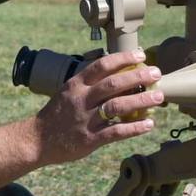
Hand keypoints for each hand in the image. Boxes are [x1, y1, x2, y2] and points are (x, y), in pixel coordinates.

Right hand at [33, 49, 162, 165]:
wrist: (37, 140)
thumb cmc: (57, 115)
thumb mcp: (68, 93)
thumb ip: (89, 85)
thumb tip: (120, 77)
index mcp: (75, 85)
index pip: (101, 66)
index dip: (122, 59)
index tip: (140, 55)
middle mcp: (81, 99)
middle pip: (113, 84)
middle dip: (137, 76)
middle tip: (156, 73)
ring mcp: (85, 119)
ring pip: (117, 106)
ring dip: (141, 101)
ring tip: (158, 97)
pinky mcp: (89, 139)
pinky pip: (116, 132)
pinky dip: (134, 128)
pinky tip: (149, 124)